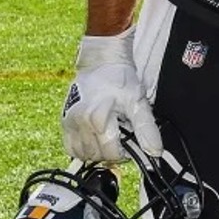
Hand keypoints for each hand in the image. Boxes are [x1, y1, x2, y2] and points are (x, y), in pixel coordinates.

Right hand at [61, 29, 162, 162]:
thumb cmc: (121, 80)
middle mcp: (80, 122)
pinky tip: (95, 138)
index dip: (125, 154)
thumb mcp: (139, 103)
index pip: (111, 153)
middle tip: (121, 139)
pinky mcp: (63, 122)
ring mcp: (69, 122)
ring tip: (109, 137)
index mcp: (98, 118)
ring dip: (97, 152)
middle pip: (96, 155)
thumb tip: (155, 152)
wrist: (101, 63)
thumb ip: (147, 130)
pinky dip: (82, 149)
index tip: (131, 145)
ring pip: (82, 154)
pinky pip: (70, 147)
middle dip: (111, 153)